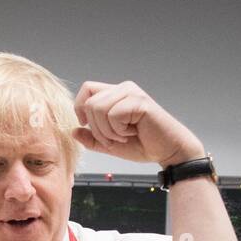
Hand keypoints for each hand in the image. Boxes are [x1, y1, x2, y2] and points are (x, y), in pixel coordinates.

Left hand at [72, 80, 204, 166]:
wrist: (168, 151)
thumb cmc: (143, 145)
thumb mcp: (110, 144)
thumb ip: (91, 139)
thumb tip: (73, 131)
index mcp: (115, 94)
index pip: (87, 89)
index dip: (80, 107)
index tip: (86, 125)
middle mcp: (123, 89)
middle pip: (90, 102)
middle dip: (96, 129)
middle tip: (114, 140)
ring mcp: (132, 93)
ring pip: (98, 108)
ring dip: (107, 131)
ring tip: (123, 137)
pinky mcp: (139, 101)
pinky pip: (113, 115)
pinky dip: (119, 131)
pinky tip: (133, 133)